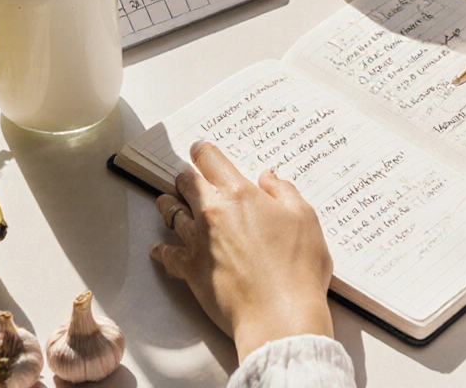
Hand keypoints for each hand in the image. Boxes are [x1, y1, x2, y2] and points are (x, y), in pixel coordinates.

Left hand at [151, 141, 333, 360]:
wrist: (279, 315)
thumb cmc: (297, 269)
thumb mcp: (305, 218)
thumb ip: (284, 192)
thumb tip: (268, 177)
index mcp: (240, 194)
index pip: (211, 160)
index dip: (203, 151)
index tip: (200, 150)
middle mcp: (213, 212)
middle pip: (186, 183)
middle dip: (186, 177)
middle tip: (187, 178)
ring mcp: (198, 241)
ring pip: (171, 213)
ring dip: (168, 205)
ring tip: (167, 203)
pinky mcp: (190, 270)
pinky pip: (166, 253)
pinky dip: (162, 249)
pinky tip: (160, 248)